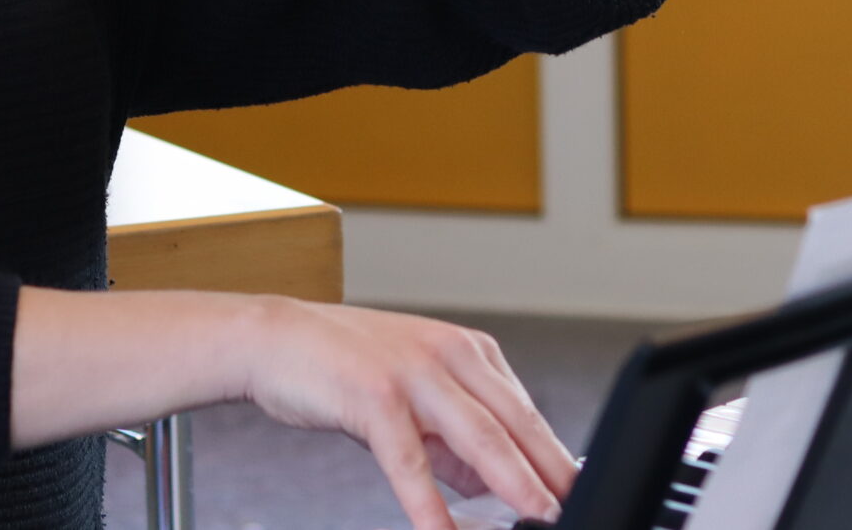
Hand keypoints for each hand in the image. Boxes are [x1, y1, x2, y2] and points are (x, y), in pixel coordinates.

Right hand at [236, 299, 574, 529]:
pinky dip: (429, 503)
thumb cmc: (342, 364)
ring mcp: (414, 374)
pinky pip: (411, 463)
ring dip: (514, 485)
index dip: (554, 457)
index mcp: (467, 351)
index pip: (525, 412)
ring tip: (538, 518)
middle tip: (576, 509)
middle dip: (551, 473)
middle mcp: (449, 355)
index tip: (574, 491)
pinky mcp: (375, 398)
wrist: (275, 338)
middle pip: (515, 424)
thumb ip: (455, 440)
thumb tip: (497, 487)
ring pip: (479, 438)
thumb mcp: (414, 395)